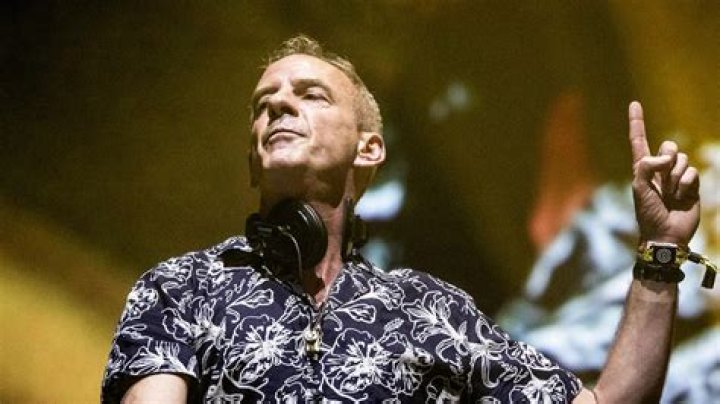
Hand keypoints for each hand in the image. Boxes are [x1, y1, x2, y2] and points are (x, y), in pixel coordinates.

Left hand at [628, 101, 699, 245]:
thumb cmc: (648, 213)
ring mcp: (677, 177)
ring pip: (682, 159)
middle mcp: (660, 170)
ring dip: (675, 178)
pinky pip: (692, 172)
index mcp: (642, 169)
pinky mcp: (691, 185)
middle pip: (669, 146)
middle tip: (662, 182)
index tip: (634, 103)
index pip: (639, 141)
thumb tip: (666, 156)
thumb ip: (646, 167)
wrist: (665, 234)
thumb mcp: (639, 188)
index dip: (637, 123)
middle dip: (667, 159)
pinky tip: (681, 197)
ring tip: (670, 195)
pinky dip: (686, 184)